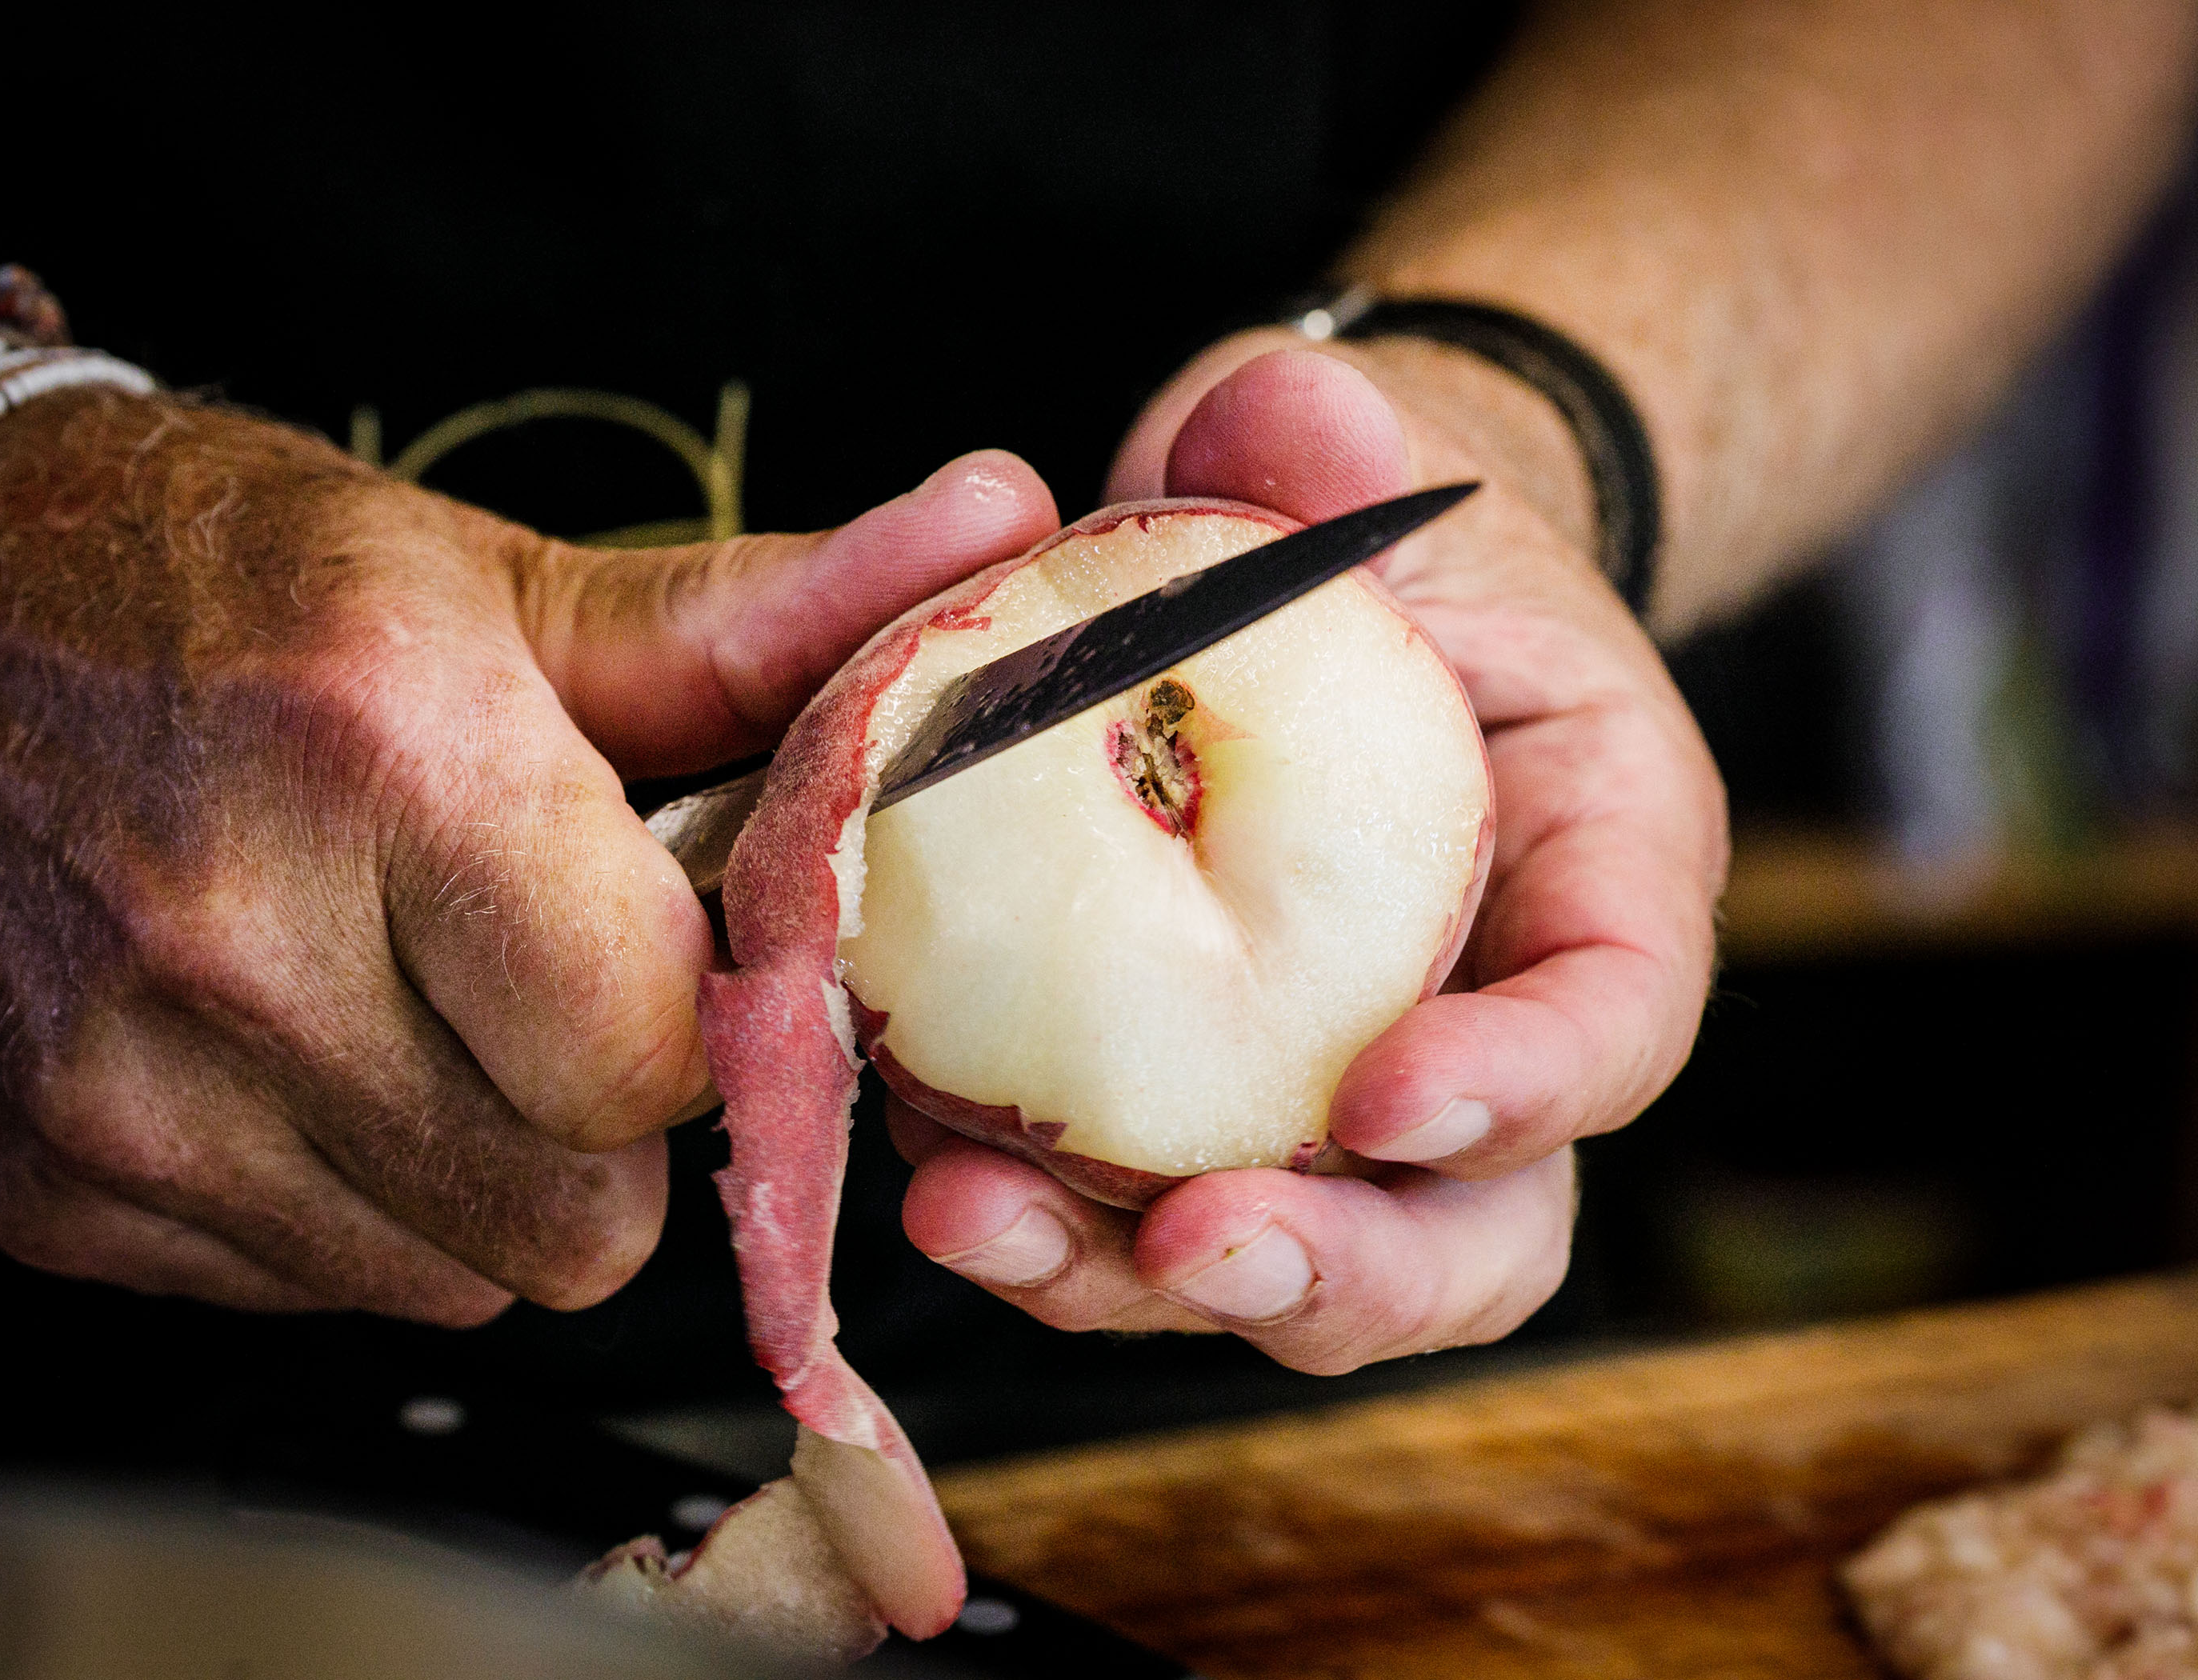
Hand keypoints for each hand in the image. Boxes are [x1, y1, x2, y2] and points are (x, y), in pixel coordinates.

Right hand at [0, 388, 1059, 1322]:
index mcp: (392, 765)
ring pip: (460, 1282)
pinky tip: (311, 1056)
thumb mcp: (505, 581)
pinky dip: (355, 1203)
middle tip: (552, 984)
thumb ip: (769, 611)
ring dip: (491, 1176)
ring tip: (425, 1009)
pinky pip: (316, 1290)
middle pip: (578, 1220)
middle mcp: (234, 945)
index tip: (672, 946)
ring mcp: (122, 1095)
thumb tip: (998, 523)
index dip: (703, 1019)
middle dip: (609, 1120)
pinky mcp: (49, 1195)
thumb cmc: (230, 583)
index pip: (658, 1058)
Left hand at [894, 341, 1725, 1373]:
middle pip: (1477, 1232)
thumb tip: (1286, 412)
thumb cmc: (1365, 535)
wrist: (1295, 607)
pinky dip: (1040, 1222)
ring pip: (1295, 1270)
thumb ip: (1347, 448)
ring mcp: (1341, 1096)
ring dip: (1132, 1280)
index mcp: (1597, 869)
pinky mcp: (1203, 1115)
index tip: (1386, 1097)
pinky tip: (922, 1165)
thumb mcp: (1372, 470)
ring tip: (974, 1219)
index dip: (1528, 1084)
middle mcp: (1492, 1024)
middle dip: (1341, 1271)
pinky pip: (1141, 1219)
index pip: (1618, 1015)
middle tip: (1195, 1245)